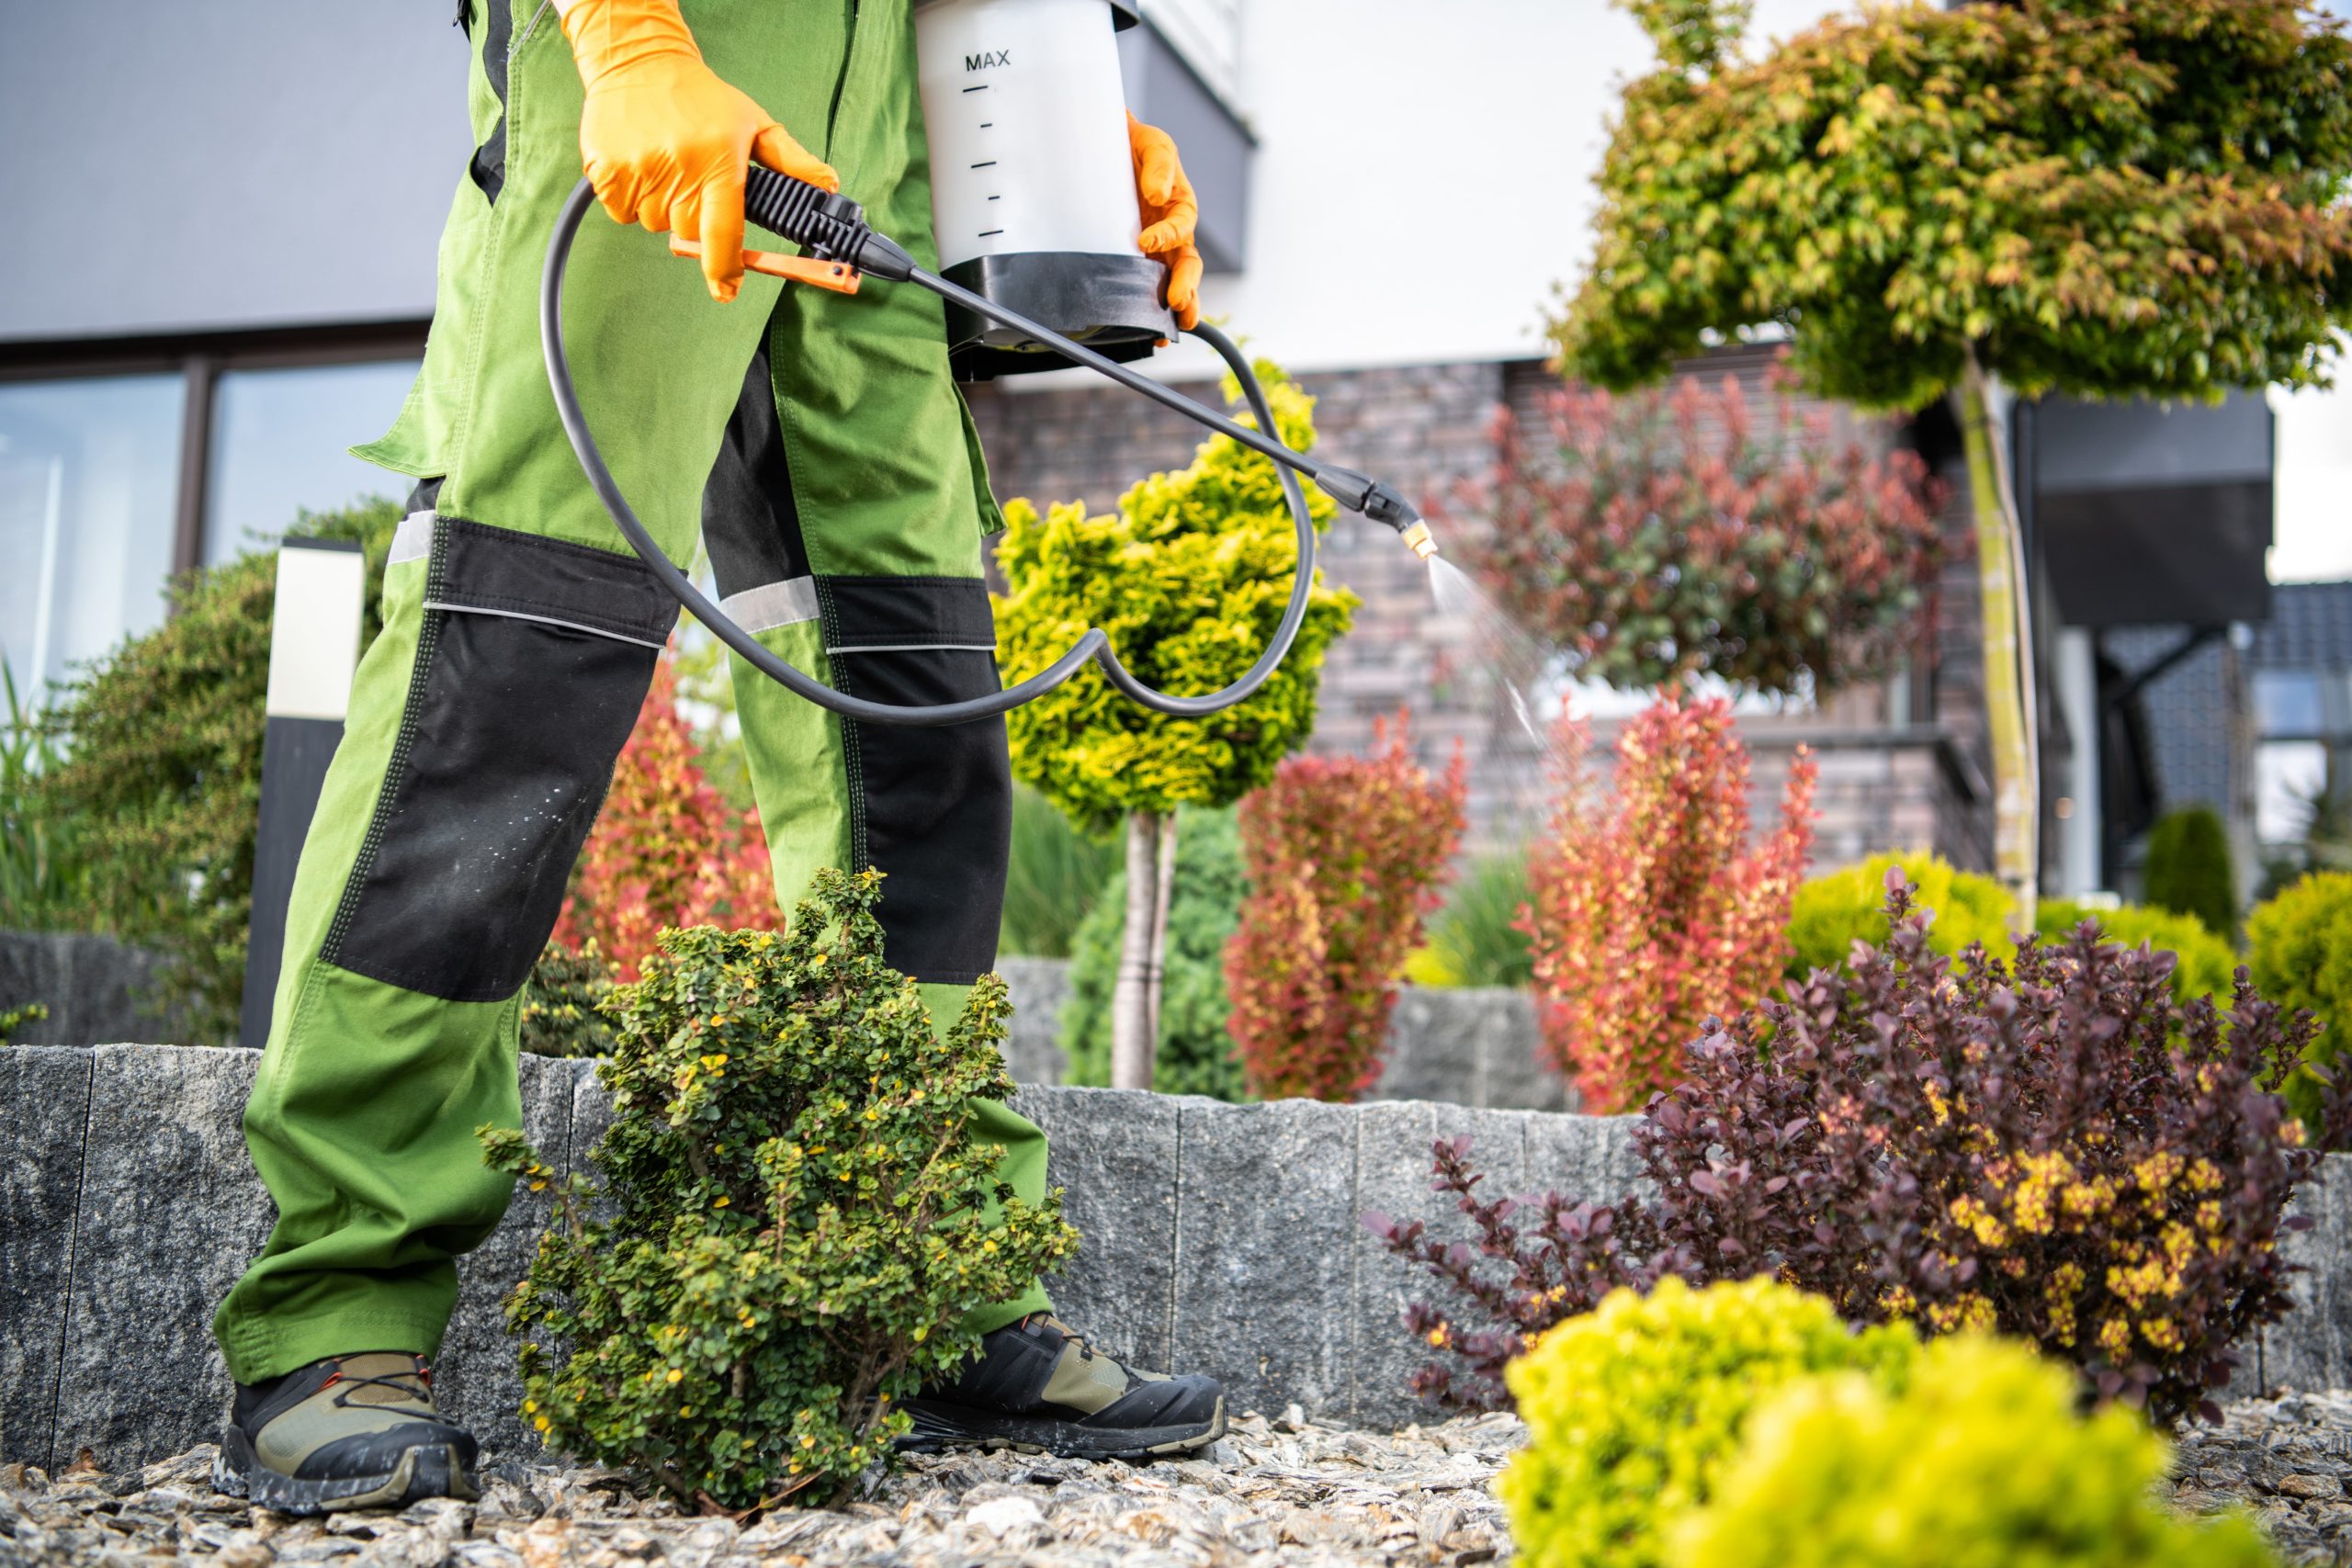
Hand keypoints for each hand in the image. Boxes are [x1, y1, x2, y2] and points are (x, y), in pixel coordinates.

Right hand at [560, 0, 838, 301]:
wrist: (639, 61)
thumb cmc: (701, 98)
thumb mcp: (754, 124)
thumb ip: (791, 161)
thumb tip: (827, 187)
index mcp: (717, 161)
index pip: (722, 232)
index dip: (724, 267)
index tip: (726, 289)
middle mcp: (677, 168)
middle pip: (688, 233)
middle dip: (695, 218)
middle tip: (694, 180)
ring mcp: (637, 171)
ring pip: (654, 224)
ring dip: (662, 207)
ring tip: (666, 165)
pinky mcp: (605, 172)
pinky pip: (622, 213)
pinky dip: (631, 199)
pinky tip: (641, 165)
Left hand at [1128, 112, 1201, 329]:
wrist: (1110, 147)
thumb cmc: (1137, 146)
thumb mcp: (1153, 145)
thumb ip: (1159, 165)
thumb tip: (1157, 195)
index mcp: (1181, 208)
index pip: (1181, 227)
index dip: (1167, 236)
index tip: (1146, 241)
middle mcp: (1173, 234)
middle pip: (1187, 265)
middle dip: (1186, 286)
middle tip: (1179, 303)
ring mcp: (1156, 251)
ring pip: (1174, 283)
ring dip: (1177, 307)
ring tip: (1171, 329)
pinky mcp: (1136, 262)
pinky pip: (1148, 288)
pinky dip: (1152, 312)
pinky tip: (1149, 333)